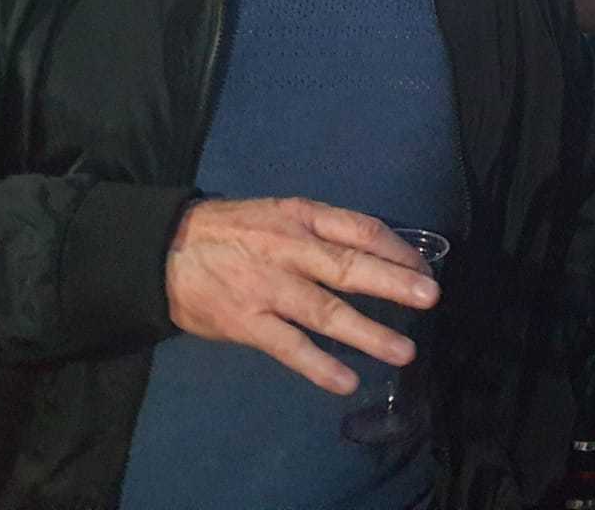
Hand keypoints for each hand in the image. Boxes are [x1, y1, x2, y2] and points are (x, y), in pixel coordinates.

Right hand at [165, 197, 437, 395]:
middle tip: (430, 298)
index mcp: (303, 217)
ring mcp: (268, 287)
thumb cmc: (235, 231)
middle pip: (349, 266)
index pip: (361, 229)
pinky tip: (347, 381)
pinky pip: (289, 347)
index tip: (423, 268)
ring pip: (325, 311)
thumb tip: (377, 253)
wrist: (165, 248)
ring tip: (403, 350)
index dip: (396, 249)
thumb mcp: (282, 214)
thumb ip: (323, 231)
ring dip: (368, 332)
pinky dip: (319, 365)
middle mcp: (290, 249)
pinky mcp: (246, 322)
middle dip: (393, 282)